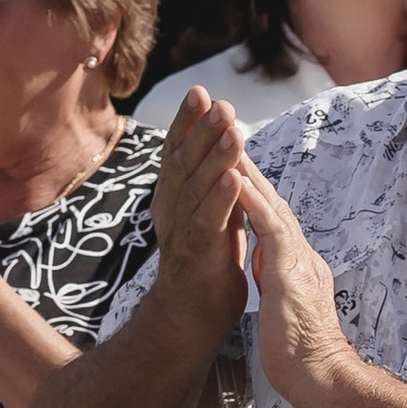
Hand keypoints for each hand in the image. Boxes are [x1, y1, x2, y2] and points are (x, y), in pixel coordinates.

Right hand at [150, 89, 249, 337]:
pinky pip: (207, 223)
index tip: (201, 91)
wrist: (192, 316)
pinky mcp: (196, 255)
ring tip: (231, 131)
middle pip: (183, 162)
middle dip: (200, 130)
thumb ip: (214, 181)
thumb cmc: (206, 261)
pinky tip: (234, 179)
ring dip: (214, 158)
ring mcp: (181, 232)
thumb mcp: (211, 212)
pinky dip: (220, 199)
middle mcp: (171, 209)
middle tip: (217, 102)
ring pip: (194, 188)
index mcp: (174, 196)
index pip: (178, 152)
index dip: (188, 122)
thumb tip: (227, 144)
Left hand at [235, 163, 352, 407]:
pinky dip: (254, 202)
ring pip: (274, 207)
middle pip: (274, 204)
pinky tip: (237, 180)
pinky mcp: (291, 271)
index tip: (236, 168)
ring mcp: (299, 260)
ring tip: (229, 144)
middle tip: (230, 137)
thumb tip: (268, 265)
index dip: (255, 194)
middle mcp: (301, 256)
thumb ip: (278, 281)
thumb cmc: (299, 354)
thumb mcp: (283, 307)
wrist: (318, 377)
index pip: (273, 221)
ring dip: (250, 174)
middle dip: (251, 171)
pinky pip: (271, 228)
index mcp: (297, 265)